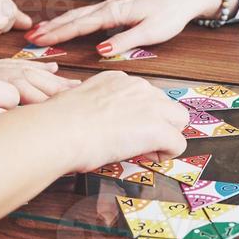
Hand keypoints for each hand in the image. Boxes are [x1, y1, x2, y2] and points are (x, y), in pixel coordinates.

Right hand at [25, 0, 222, 53]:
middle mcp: (108, 6)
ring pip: (78, 15)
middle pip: (73, 18)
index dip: (59, 33)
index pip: (81, 25)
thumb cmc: (169, 16)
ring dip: (57, 23)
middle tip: (29, 37)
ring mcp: (110, 6)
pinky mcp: (115, 9)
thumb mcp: (150, 32)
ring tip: (39, 31)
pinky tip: (64, 25)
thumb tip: (101, 50)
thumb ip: (125, 41)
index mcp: (114, 12)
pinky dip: (71, 20)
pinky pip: (86, 15)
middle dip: (51, 27)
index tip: (40, 40)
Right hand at [39, 71, 188, 170]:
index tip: (124, 129)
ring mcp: (151, 105)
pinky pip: (178, 143)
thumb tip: (96, 123)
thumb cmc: (59, 123)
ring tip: (143, 151)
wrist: (60, 131)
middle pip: (166, 105)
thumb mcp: (78, 105)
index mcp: (117, 80)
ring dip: (166, 136)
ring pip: (178, 120)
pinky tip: (146, 158)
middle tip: (137, 142)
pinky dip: (165, 154)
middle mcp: (137, 87)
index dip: (139, 116)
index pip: (143, 95)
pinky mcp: (158, 128)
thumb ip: (94, 109)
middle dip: (158, 124)